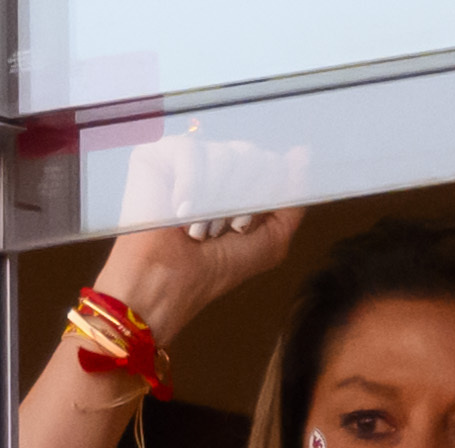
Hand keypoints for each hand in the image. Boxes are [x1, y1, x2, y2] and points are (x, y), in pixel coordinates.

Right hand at [98, 137, 305, 338]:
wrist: (162, 290)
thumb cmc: (208, 274)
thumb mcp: (269, 243)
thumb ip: (292, 203)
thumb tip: (302, 155)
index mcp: (235, 186)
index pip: (268, 162)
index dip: (263, 194)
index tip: (241, 227)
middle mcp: (209, 170)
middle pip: (250, 154)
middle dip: (241, 199)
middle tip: (217, 230)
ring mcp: (180, 164)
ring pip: (223, 153)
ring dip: (215, 200)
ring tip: (195, 227)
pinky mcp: (152, 160)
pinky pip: (190, 150)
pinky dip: (191, 183)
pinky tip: (182, 211)